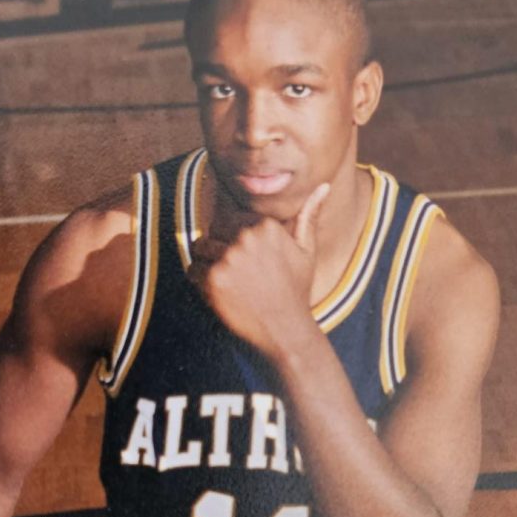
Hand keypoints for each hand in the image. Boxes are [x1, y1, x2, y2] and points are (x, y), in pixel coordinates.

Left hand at [191, 183, 329, 357]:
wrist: (286, 330)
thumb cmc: (296, 290)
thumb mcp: (307, 250)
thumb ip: (309, 215)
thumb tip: (323, 186)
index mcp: (265, 225)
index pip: (231, 219)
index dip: (234, 239)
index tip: (247, 261)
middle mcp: (246, 237)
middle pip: (213, 230)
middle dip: (218, 248)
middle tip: (235, 273)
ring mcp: (228, 258)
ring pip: (199, 249)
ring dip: (206, 264)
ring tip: (226, 282)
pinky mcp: (213, 279)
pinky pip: (192, 270)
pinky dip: (199, 282)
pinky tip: (220, 294)